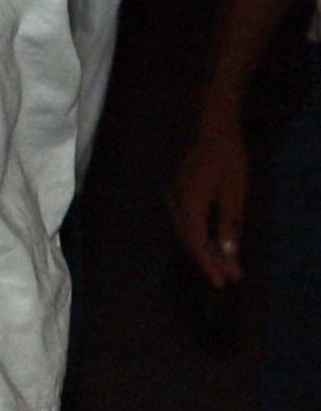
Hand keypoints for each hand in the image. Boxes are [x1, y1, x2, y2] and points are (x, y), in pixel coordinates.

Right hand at [174, 103, 256, 283]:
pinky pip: (189, 224)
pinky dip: (202, 237)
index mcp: (189, 206)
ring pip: (189, 234)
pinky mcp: (180, 196)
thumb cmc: (227, 158)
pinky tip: (214, 243)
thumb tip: (228, 251)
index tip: (221, 281)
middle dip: (210, 261)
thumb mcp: (235, 191)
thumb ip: (229, 222)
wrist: (212, 129)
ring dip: (207, 250)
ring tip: (225, 264)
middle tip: (228, 278)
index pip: (197, 244)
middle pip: (191, 242)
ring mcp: (175, 200)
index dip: (209, 264)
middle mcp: (176, 206)